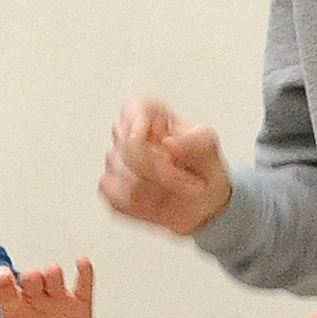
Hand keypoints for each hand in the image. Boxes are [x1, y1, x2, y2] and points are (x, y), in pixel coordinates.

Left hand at [0, 258, 94, 317]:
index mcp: (13, 308)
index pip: (5, 289)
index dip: (2, 281)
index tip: (1, 275)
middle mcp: (34, 298)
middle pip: (31, 278)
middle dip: (31, 276)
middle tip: (31, 276)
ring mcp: (56, 299)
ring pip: (54, 278)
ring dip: (53, 274)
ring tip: (53, 273)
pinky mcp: (79, 305)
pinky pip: (82, 284)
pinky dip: (84, 272)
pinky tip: (82, 262)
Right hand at [98, 98, 232, 235]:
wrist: (203, 200)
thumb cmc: (202, 164)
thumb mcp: (207, 145)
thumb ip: (193, 140)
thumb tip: (168, 144)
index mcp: (145, 112)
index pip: (132, 112)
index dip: (148, 132)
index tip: (168, 146)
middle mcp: (124, 133)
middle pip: (132, 151)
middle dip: (166, 173)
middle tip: (193, 182)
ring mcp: (114, 161)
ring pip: (129, 180)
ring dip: (161, 191)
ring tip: (177, 189)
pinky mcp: (109, 187)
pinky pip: (119, 199)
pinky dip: (144, 205)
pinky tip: (158, 199)